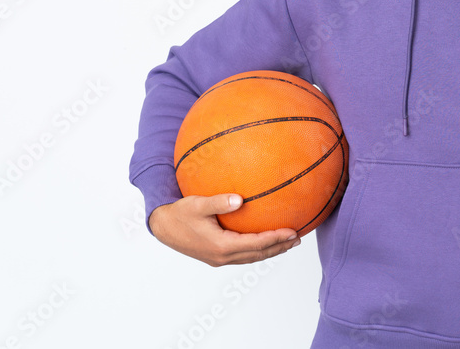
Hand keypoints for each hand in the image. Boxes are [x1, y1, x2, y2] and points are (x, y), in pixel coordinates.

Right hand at [149, 193, 299, 266]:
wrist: (162, 227)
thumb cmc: (179, 213)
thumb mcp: (197, 204)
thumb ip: (218, 202)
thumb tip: (240, 199)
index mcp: (220, 246)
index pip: (256, 244)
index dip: (275, 239)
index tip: (292, 232)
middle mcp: (221, 256)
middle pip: (258, 255)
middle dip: (279, 247)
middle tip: (297, 239)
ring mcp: (218, 259)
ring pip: (251, 257)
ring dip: (270, 250)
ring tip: (287, 243)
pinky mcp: (215, 256)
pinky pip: (242, 255)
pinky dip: (257, 250)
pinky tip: (263, 241)